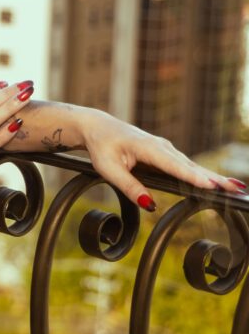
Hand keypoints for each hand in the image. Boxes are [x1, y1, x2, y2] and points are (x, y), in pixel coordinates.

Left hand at [79, 109, 247, 210]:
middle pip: (190, 166)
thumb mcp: (108, 169)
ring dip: (214, 177)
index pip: (174, 165)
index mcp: (148, 148)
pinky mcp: (165, 154)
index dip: (193, 177)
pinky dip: (203, 175)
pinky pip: (186, 166)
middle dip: (214, 178)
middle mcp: (162, 147)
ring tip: (234, 189)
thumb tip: (150, 205)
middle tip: (236, 190)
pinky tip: (218, 184)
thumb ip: (129, 186)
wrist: (97, 127)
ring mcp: (165, 149)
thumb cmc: (101, 147)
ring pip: (192, 166)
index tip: (211, 186)